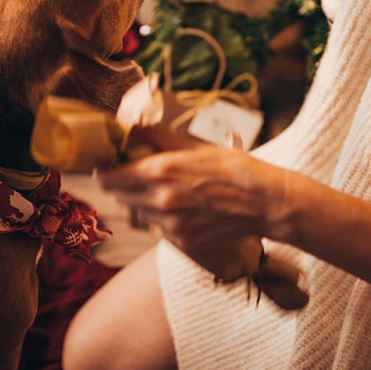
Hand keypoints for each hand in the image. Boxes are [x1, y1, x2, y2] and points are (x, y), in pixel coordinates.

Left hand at [95, 143, 290, 256]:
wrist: (265, 203)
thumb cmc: (235, 168)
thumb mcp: (195, 145)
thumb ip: (158, 138)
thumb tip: (132, 127)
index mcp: (160, 172)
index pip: (110, 178)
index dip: (104, 171)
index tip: (106, 165)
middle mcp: (161, 201)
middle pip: (119, 197)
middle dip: (122, 185)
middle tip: (133, 173)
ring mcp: (171, 225)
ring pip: (140, 213)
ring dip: (144, 201)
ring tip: (167, 189)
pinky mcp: (182, 242)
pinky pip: (160, 228)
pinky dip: (164, 217)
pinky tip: (185, 206)